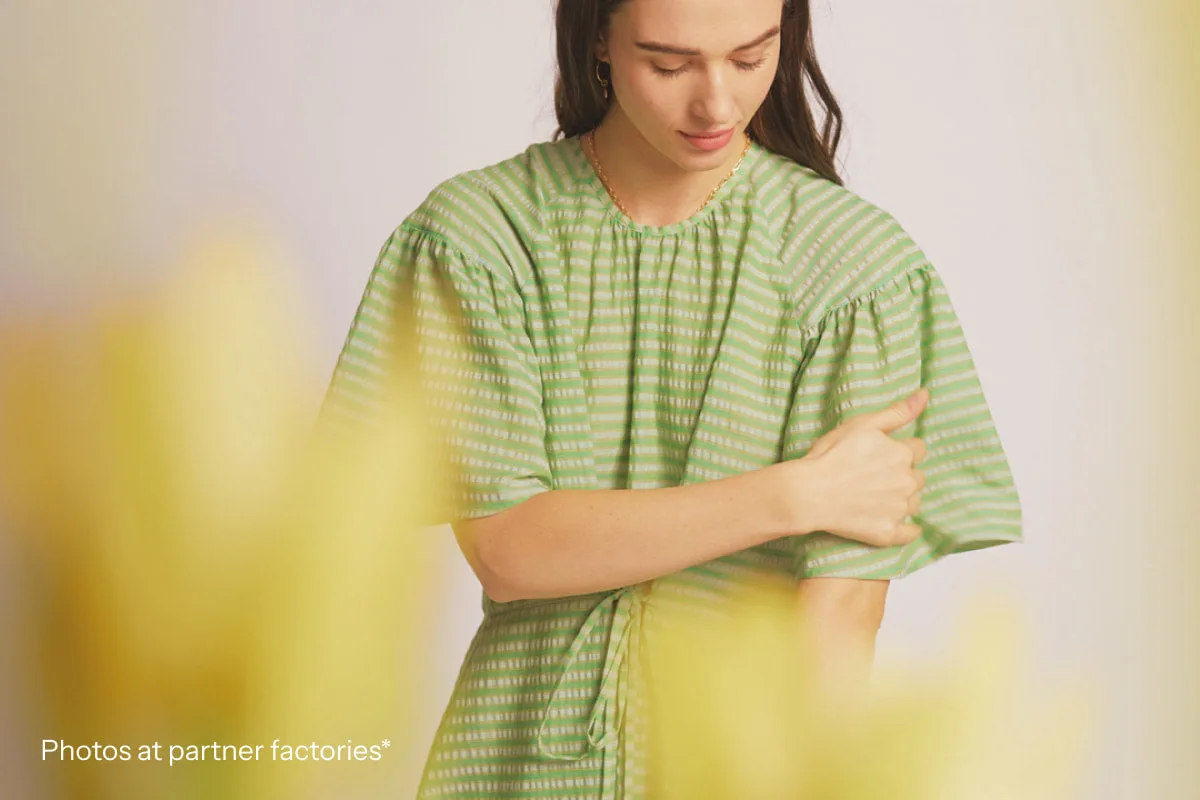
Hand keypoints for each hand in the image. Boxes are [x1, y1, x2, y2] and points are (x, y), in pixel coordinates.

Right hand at [781, 389, 928, 546]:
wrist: (808, 493)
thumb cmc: (830, 455)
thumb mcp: (862, 424)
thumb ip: (897, 412)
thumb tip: (925, 394)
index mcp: (902, 454)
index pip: (918, 449)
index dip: (901, 449)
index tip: (883, 454)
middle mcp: (907, 482)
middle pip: (917, 476)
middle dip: (903, 474)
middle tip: (876, 475)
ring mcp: (899, 509)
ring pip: (914, 502)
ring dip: (903, 499)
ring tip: (877, 496)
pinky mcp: (888, 532)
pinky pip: (910, 533)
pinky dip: (906, 529)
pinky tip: (894, 522)